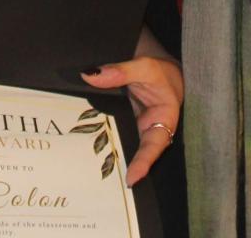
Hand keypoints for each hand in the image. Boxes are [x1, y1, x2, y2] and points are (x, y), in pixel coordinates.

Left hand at [81, 54, 182, 185]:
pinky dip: (102, 141)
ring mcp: (137, 127)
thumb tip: (90, 75)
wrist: (157, 65)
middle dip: (128, 169)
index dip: (144, 162)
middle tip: (112, 185)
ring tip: (96, 176)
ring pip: (125, 145)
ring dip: (113, 158)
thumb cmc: (159, 69)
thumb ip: (120, 71)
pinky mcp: (125, 122)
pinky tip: (85, 149)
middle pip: (139, 153)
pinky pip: (114, 134)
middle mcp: (151, 128)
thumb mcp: (144, 66)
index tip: (132, 179)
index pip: (154, 144)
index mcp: (165, 118)